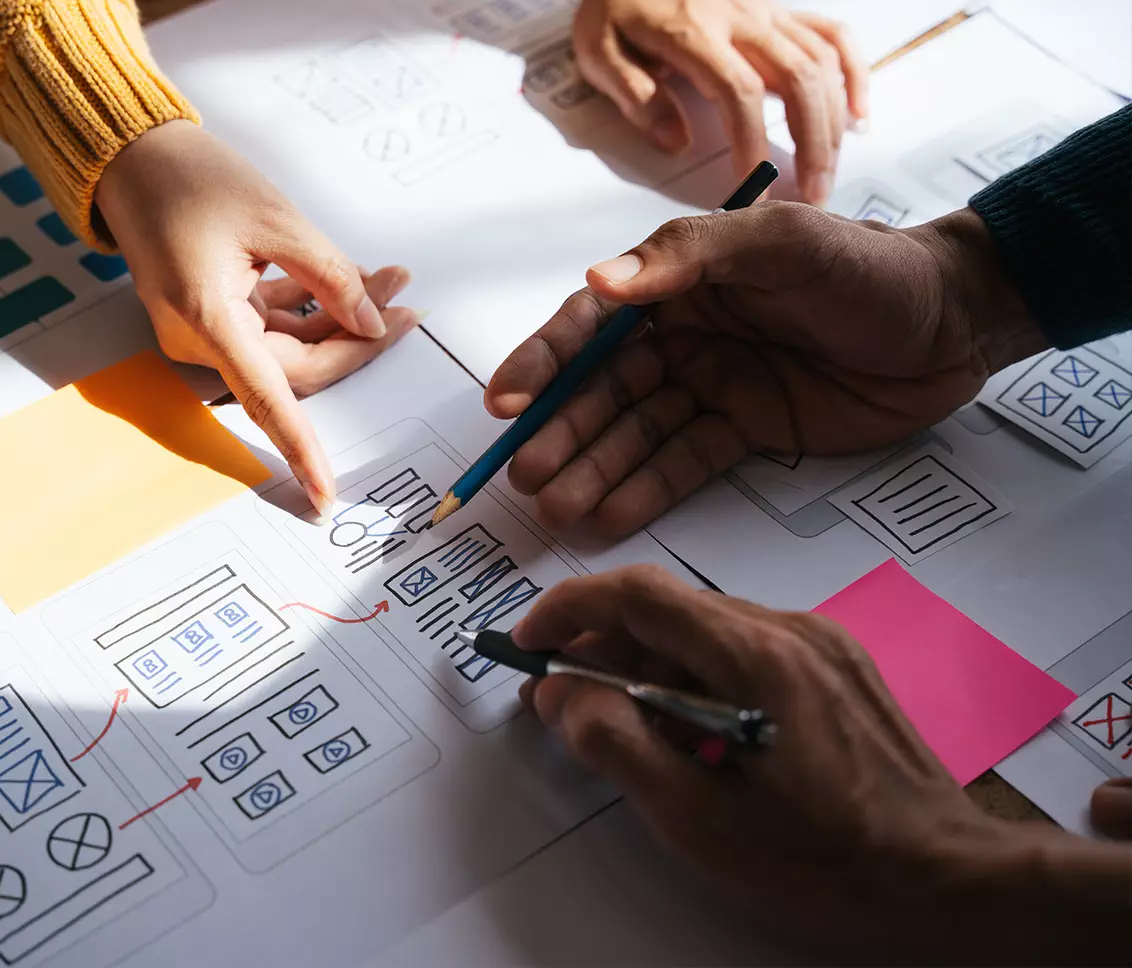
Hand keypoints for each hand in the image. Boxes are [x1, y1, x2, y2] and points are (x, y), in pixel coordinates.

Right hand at [96, 120, 417, 512]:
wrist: (133, 159)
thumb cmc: (191, 178)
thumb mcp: (276, 218)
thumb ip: (331, 275)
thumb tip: (373, 324)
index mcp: (206, 317)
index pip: (266, 399)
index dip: (300, 449)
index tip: (323, 494)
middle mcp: (197, 339)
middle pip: (295, 370)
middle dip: (355, 341)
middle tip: (406, 303)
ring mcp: (203, 332)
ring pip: (289, 350)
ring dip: (340, 322)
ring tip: (390, 280)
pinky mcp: (211, 318)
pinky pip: (271, 330)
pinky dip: (311, 311)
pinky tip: (351, 283)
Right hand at [485, 203, 1046, 536]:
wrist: (956, 323)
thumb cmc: (869, 269)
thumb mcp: (783, 243)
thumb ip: (690, 257)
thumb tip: (601, 280)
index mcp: (680, 280)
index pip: (593, 322)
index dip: (545, 361)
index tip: (505, 403)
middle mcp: (683, 333)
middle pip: (604, 388)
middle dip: (561, 432)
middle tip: (525, 476)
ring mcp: (711, 385)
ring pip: (635, 434)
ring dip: (591, 470)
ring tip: (554, 510)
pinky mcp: (744, 431)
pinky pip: (683, 463)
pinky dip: (643, 490)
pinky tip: (605, 516)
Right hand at [514, 565, 1131, 960]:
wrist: (947, 879)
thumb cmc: (822, 861)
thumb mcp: (698, 819)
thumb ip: (616, 744)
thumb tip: (560, 692)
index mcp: (756, 656)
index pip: (639, 594)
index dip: (567, 609)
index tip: (525, 645)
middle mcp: (790, 629)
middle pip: (670, 608)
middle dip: (600, 644)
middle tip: (556, 696)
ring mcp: (820, 644)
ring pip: (705, 629)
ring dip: (646, 662)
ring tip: (614, 718)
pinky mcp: (837, 666)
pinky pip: (743, 649)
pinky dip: (693, 674)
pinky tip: (683, 726)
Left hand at [573, 0, 867, 203]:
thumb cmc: (621, 13)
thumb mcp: (602, 54)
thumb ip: (635, 96)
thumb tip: (675, 141)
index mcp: (695, 31)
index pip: (738, 91)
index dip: (752, 143)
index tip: (754, 187)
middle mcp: (743, 19)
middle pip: (798, 78)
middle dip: (811, 141)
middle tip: (811, 194)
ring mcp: (770, 13)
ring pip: (822, 63)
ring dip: (832, 122)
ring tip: (827, 173)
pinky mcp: (785, 14)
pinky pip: (834, 37)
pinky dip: (854, 75)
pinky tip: (859, 116)